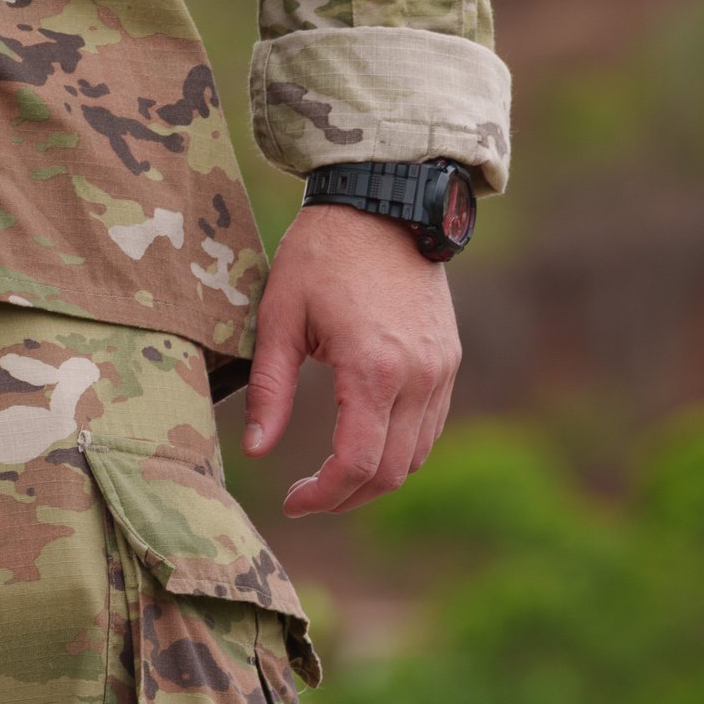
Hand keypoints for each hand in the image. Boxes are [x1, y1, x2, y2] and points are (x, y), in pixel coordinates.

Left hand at [240, 202, 459, 514]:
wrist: (382, 202)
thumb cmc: (321, 253)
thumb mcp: (280, 315)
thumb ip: (270, 388)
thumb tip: (255, 450)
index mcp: (373, 368)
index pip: (358, 463)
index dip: (324, 495)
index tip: (292, 501)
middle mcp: (417, 376)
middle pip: (392, 472)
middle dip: (347, 496)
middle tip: (307, 496)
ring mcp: (439, 369)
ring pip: (416, 454)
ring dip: (376, 475)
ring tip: (331, 473)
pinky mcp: (448, 359)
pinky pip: (430, 425)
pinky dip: (399, 446)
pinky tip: (364, 437)